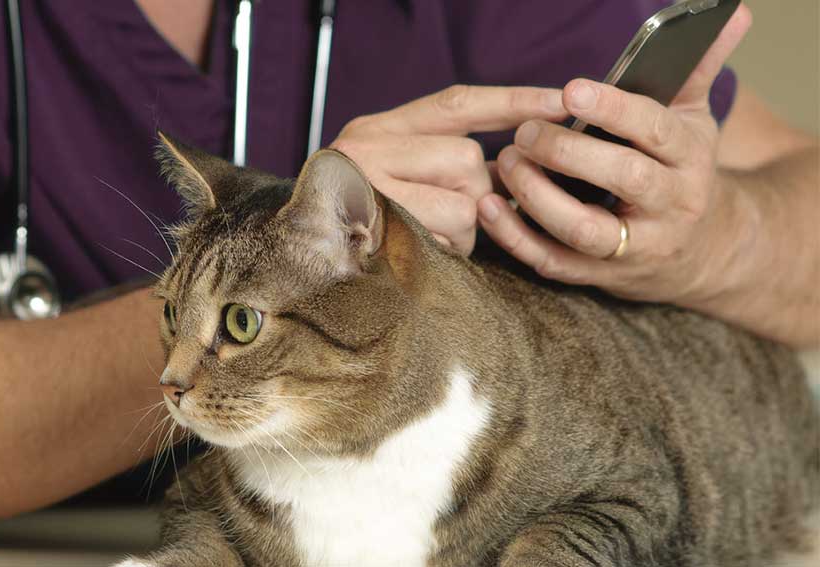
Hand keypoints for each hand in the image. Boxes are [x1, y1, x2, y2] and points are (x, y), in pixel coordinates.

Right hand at [330, 85, 568, 255]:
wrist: (291, 257)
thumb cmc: (350, 219)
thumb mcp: (387, 171)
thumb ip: (439, 159)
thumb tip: (512, 165)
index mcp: (377, 128)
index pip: (456, 104)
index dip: (511, 102)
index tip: (559, 102)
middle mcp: (369, 147)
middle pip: (467, 160)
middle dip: (473, 196)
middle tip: (448, 216)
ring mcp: (370, 187)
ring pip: (463, 205)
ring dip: (462, 232)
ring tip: (429, 238)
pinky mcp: (378, 227)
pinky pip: (446, 239)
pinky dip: (445, 252)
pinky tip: (418, 253)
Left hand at [477, 6, 753, 306]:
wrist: (700, 253)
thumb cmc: (681, 171)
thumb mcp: (695, 121)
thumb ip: (696, 69)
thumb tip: (730, 12)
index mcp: (690, 158)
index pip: (656, 130)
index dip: (615, 110)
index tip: (571, 89)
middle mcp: (670, 205)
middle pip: (623, 179)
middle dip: (570, 153)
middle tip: (525, 132)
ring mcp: (635, 247)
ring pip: (585, 230)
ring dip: (538, 198)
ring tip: (506, 164)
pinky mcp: (601, 276)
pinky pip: (554, 262)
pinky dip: (517, 239)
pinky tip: (488, 210)